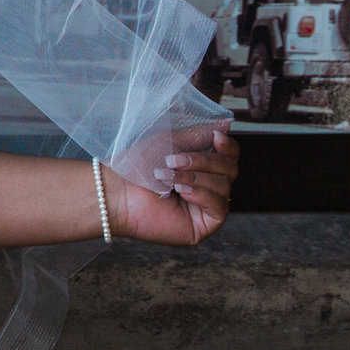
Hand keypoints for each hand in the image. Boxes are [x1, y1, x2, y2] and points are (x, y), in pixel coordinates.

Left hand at [105, 120, 238, 246]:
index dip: (228, 146)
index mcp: (203, 166)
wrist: (118, 191)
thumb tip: (227, 124)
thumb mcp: (172, 142)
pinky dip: (201, 195)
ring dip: (195, 178)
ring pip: (224, 187)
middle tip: (174, 160)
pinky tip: (180, 192)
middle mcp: (209, 186)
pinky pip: (219, 208)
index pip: (231, 156)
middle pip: (230, 169)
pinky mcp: (204, 225)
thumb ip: (200, 134)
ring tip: (168, 177)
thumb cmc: (138, 166)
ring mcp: (207, 207)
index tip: (216, 138)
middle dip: (204, 161)